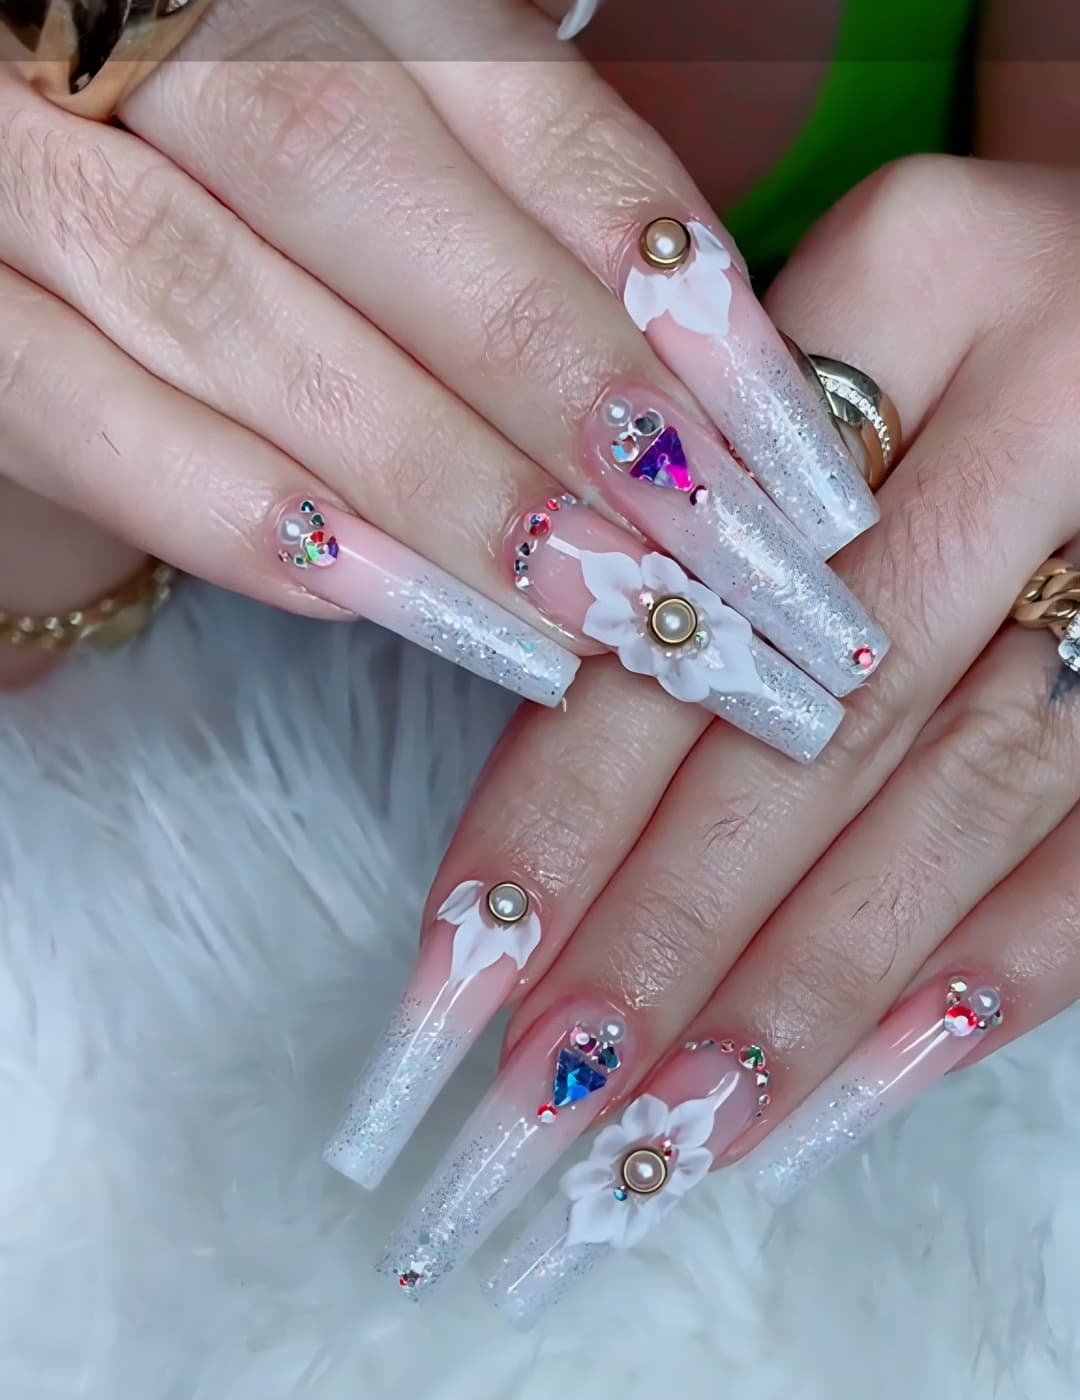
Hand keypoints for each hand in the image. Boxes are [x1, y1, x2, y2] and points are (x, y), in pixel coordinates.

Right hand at [0, 0, 884, 753]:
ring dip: (423, 475)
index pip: (498, 85)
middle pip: (363, 178)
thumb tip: (689, 342)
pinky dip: (233, 509)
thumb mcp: (370, 136)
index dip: (642, 256)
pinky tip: (380, 600)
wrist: (21, 203)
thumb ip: (502, 195)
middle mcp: (121, 18)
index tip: (770, 431)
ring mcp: (12, 159)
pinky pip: (77, 411)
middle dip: (548, 377)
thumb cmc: (239, 195)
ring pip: (225, 304)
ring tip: (577, 607)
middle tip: (699, 548)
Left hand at [322, 154, 1079, 1315]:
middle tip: (541, 1103)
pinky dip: (991, 976)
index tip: (460, 962)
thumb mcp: (811, 350)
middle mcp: (1052, 392)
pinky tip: (859, 1090)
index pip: (693, 589)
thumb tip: (544, 814)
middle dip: (664, 935)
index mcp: (915, 273)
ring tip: (673, 1141)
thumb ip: (694, 533)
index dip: (565, 797)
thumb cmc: (951, 330)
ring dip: (805, 990)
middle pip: (814, 717)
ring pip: (956, 799)